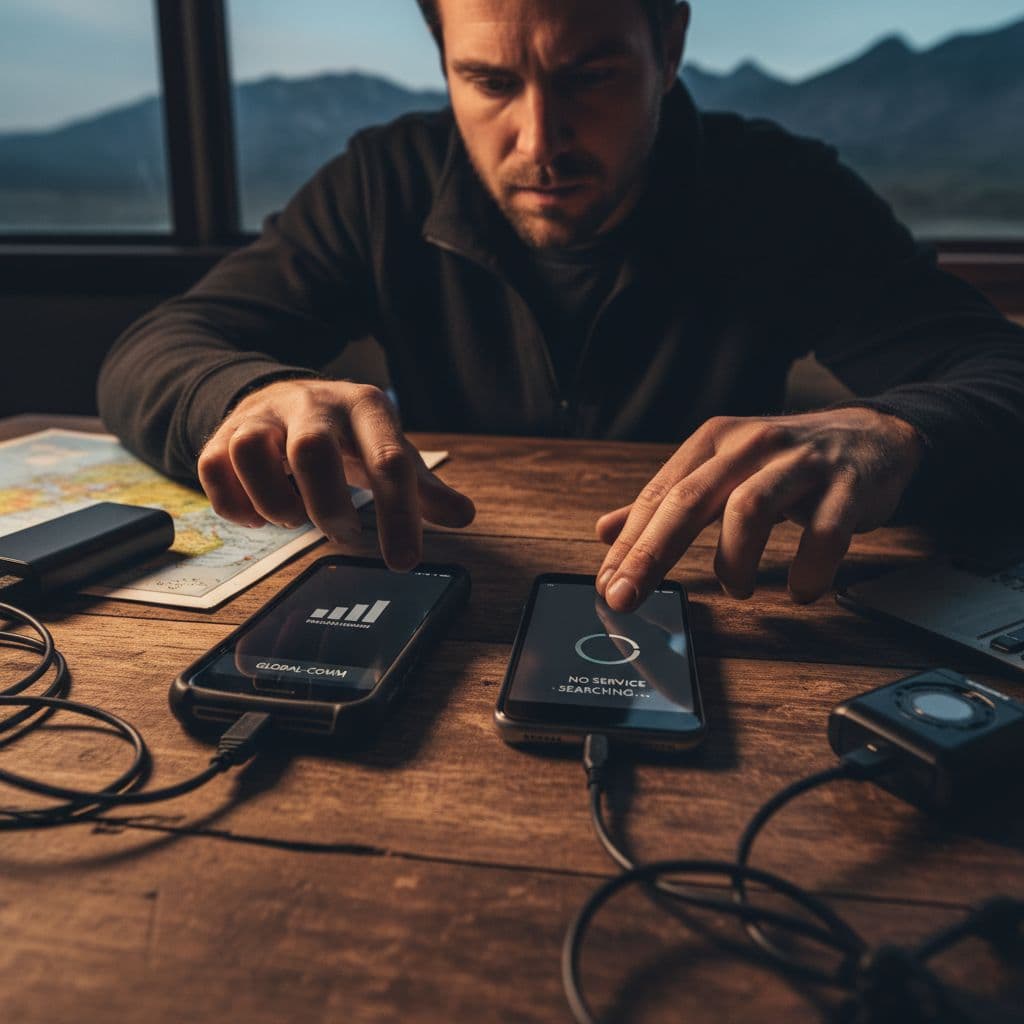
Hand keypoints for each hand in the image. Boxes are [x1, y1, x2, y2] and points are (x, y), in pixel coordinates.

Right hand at [197, 379, 475, 570]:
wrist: (283, 396)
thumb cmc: (347, 436)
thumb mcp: (389, 451)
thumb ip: (424, 488)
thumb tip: (464, 516)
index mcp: (365, 407)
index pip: (388, 460)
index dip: (398, 516)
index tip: (403, 562)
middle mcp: (313, 404)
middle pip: (312, 451)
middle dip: (327, 507)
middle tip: (341, 532)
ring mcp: (263, 416)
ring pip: (249, 451)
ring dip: (274, 501)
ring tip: (294, 518)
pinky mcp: (222, 433)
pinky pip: (212, 467)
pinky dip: (235, 504)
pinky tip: (259, 514)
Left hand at [594, 409, 922, 608]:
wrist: (872, 435)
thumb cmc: (784, 462)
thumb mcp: (721, 469)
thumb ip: (666, 501)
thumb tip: (606, 531)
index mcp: (714, 441)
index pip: (660, 495)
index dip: (630, 543)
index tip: (607, 585)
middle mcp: (752, 445)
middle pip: (691, 499)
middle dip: (653, 553)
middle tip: (628, 598)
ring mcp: (801, 463)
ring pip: (750, 508)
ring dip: (734, 561)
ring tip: (736, 589)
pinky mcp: (847, 486)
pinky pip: (823, 533)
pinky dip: (808, 570)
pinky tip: (800, 590)